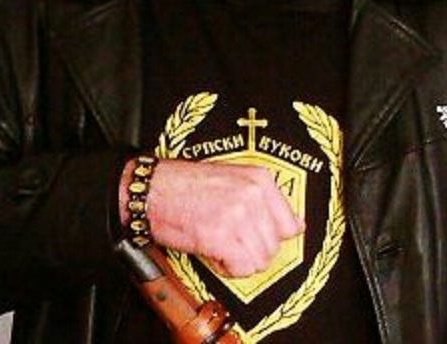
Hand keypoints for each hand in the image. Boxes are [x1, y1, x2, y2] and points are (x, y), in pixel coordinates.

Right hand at [120, 158, 303, 277]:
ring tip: (220, 244)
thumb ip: (263, 199)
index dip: (271, 237)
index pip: (290, 223)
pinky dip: (228, 268)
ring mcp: (238, 215)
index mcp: (258, 178)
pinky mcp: (222, 236)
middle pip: (274, 245)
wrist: (152, 190)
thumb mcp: (232, 178)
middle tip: (230, 240)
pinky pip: (242, 268)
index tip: (256, 237)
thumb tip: (294, 226)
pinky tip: (214, 252)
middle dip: (252, 250)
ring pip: (260, 259)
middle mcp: (252, 194)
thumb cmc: (186, 185)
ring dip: (239, 260)